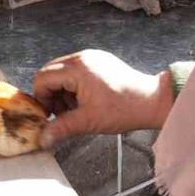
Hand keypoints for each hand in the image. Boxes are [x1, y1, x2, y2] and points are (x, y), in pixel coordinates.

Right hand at [33, 50, 174, 148]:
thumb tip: (43, 138)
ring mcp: (91, 57)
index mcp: (77, 68)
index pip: (43, 78)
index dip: (42, 98)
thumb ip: (62, 128)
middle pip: (51, 73)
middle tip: (61, 114)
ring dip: (63, 91)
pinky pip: (76, 71)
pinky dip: (74, 86)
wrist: (152, 101)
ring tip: (76, 109)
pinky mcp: (99, 61)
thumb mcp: (89, 121)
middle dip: (52, 95)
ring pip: (63, 73)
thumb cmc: (124, 109)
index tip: (49, 115)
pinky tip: (85, 102)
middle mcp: (82, 58)